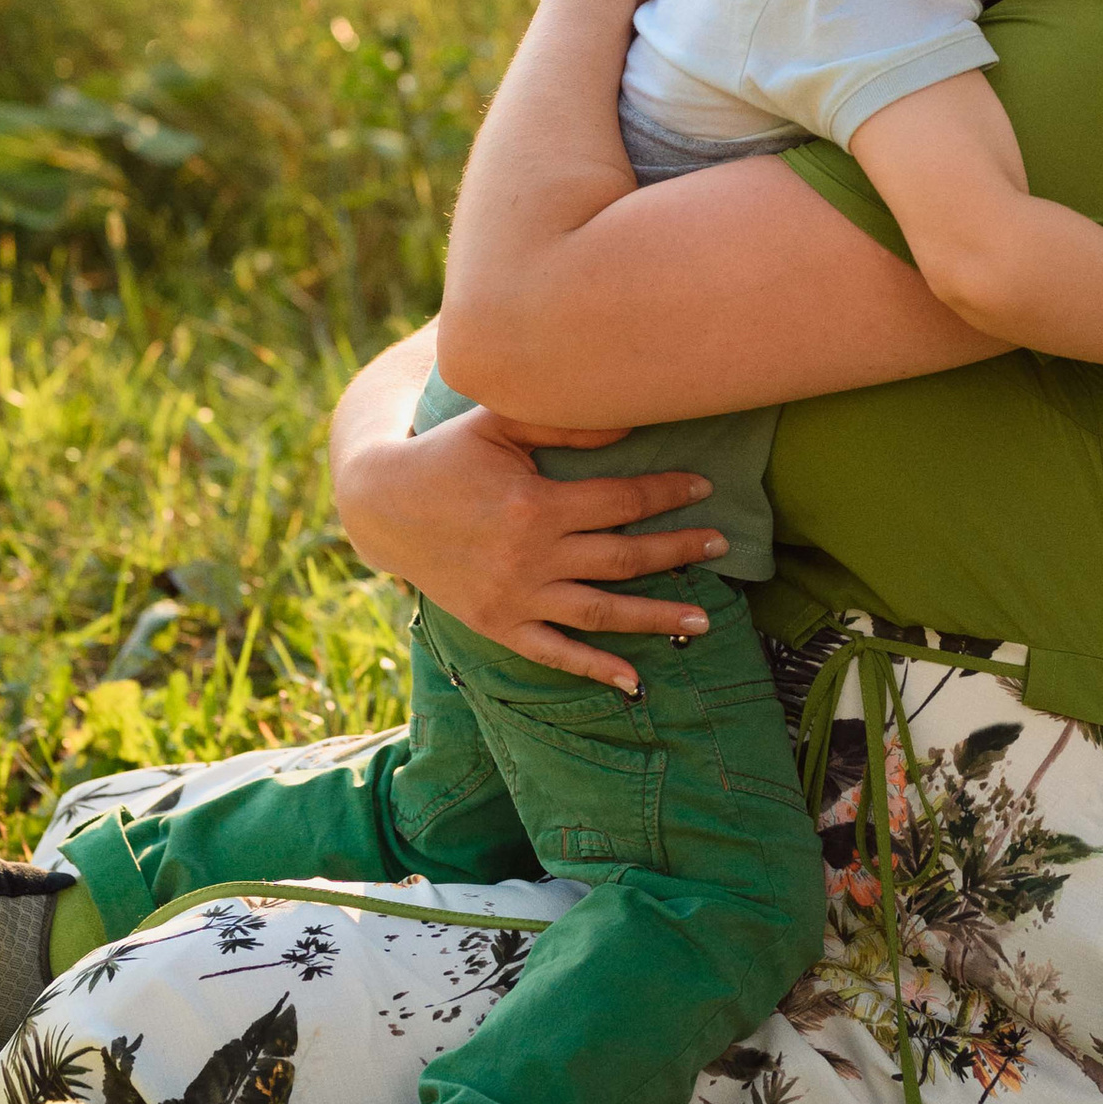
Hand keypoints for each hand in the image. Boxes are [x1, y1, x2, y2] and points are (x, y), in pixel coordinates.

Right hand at [330, 390, 726, 693]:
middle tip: (721, 543)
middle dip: (678, 550)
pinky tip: (634, 681)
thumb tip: (634, 421)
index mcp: (535, 504)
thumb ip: (566, 425)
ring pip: (601, 613)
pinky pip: (554, 654)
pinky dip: (594, 670)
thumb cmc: (447, 453)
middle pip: (624, 558)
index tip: (703, 487)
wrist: (382, 505)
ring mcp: (515, 597)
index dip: (667, 493)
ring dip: (656, 616)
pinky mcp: (496, 625)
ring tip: (704, 620)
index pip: (622, 501)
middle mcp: (530, 557)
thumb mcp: (500, 423)